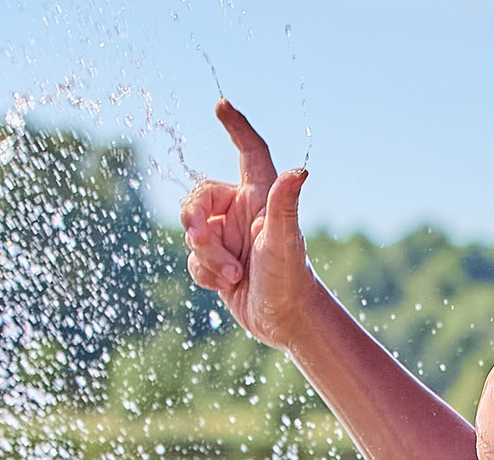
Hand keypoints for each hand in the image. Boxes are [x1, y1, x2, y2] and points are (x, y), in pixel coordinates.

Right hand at [180, 100, 318, 347]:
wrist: (285, 321)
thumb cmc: (289, 279)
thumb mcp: (283, 242)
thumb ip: (285, 205)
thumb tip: (299, 172)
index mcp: (260, 197)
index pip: (248, 152)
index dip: (236, 127)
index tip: (222, 105)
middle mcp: (243, 212)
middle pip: (200, 197)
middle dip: (194, 220)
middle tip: (200, 239)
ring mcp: (229, 236)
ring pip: (193, 233)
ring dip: (207, 257)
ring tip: (234, 276)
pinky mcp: (218, 260)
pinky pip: (194, 258)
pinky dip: (205, 274)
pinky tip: (227, 286)